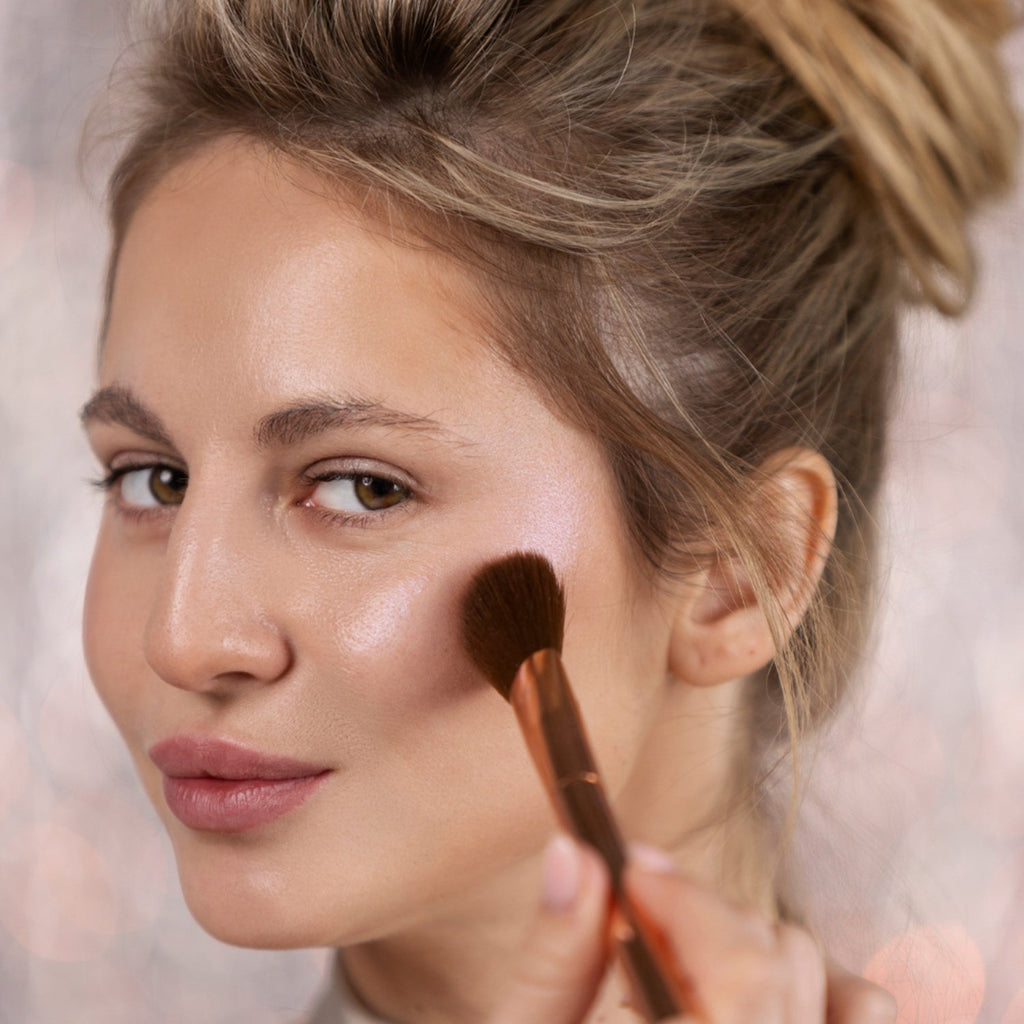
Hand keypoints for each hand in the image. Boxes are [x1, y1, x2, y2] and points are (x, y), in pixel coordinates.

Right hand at [487, 836, 897, 1023]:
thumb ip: (553, 960)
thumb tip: (574, 853)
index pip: (739, 973)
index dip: (685, 901)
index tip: (632, 875)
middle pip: (780, 963)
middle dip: (705, 917)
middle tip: (640, 923)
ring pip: (836, 987)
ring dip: (764, 950)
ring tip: (692, 969)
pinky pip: (862, 1021)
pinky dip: (824, 991)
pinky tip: (755, 997)